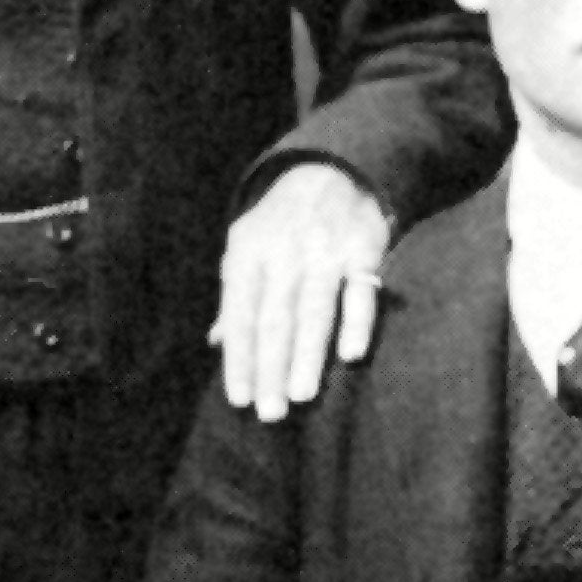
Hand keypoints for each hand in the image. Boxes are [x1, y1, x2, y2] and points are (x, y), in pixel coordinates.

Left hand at [215, 165, 389, 421]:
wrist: (332, 168)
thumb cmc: (281, 223)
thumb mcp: (247, 247)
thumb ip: (235, 295)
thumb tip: (216, 343)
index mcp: (248, 252)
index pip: (240, 314)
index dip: (239, 357)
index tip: (239, 398)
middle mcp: (283, 251)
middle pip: (275, 318)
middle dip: (271, 367)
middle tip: (270, 413)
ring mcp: (325, 249)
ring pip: (314, 309)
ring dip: (308, 354)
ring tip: (301, 395)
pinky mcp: (364, 248)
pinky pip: (360, 291)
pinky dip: (357, 321)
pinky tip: (351, 354)